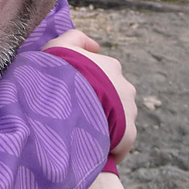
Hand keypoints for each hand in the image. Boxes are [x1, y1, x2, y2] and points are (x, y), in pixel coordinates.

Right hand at [44, 29, 137, 162]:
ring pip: (119, 120)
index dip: (89, 85)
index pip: (104, 76)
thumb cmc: (60, 72)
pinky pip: (120, 143)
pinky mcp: (129, 135)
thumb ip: (75, 38)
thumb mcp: (59, 46)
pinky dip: (109, 147)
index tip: (75, 95)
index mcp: (111, 66)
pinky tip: (92, 149)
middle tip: (77, 115)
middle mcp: (125, 87)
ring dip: (104, 125)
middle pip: (113, 98)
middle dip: (99, 106)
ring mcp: (129, 111)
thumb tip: (94, 46)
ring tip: (82, 133)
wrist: (67, 99)